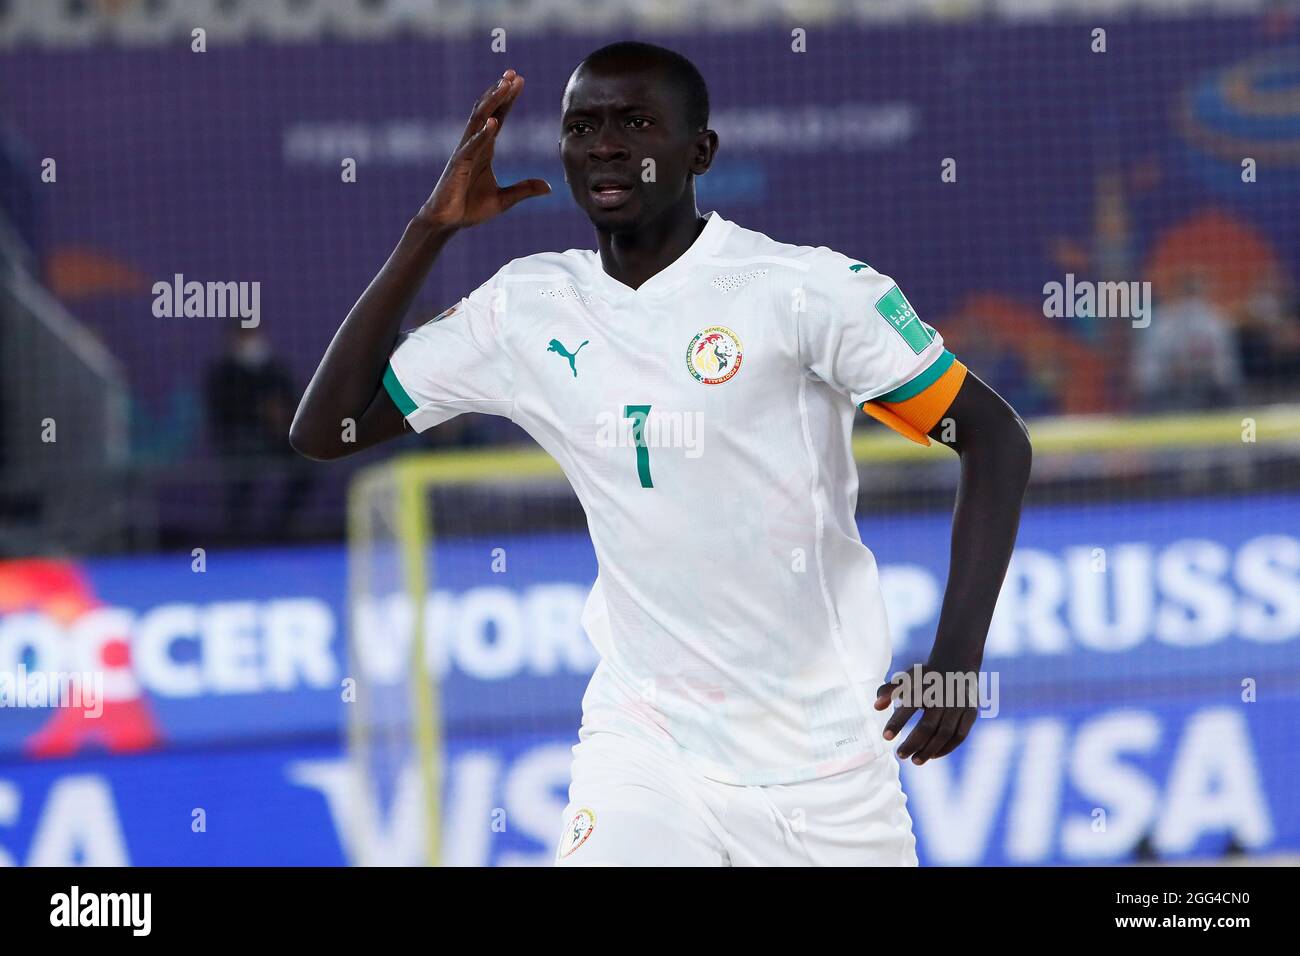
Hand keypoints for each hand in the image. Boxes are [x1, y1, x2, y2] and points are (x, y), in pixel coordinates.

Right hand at [418, 69, 550, 230]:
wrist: (447, 222)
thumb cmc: (470, 208)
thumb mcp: (504, 200)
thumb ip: (524, 190)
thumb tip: (549, 187)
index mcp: (485, 149)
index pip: (499, 118)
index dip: (509, 100)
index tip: (520, 81)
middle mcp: (474, 145)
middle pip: (488, 112)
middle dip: (500, 92)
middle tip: (513, 73)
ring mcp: (465, 152)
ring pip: (478, 121)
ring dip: (492, 103)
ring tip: (504, 85)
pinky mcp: (458, 165)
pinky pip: (472, 146)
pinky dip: (483, 135)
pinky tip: (494, 123)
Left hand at [874, 663, 979, 764]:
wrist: (957, 664)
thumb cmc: (925, 677)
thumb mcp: (906, 678)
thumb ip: (889, 690)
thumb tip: (876, 707)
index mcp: (925, 685)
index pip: (909, 706)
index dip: (897, 722)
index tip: (885, 737)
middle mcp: (944, 695)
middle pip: (928, 725)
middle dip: (913, 742)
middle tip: (900, 754)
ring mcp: (959, 705)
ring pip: (945, 734)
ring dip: (929, 750)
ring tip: (915, 760)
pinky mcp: (971, 712)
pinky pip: (960, 735)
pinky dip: (947, 748)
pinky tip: (933, 756)